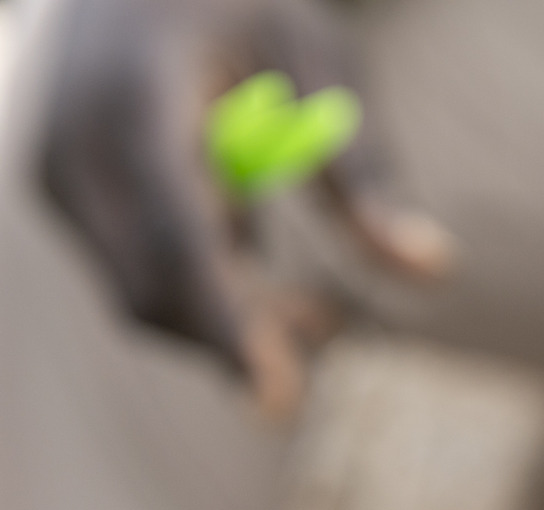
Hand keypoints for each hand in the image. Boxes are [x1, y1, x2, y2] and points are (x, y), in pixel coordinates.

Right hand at [37, 0, 451, 413]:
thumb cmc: (239, 5)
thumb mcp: (318, 58)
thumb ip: (367, 166)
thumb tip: (434, 269)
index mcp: (136, 102)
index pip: (177, 236)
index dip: (225, 320)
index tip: (275, 394)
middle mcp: (79, 151)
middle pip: (156, 290)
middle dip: (245, 337)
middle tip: (334, 334)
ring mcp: (66, 184)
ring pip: (149, 299)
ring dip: (237, 322)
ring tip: (322, 311)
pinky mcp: (77, 206)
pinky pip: (145, 280)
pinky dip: (213, 298)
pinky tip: (272, 278)